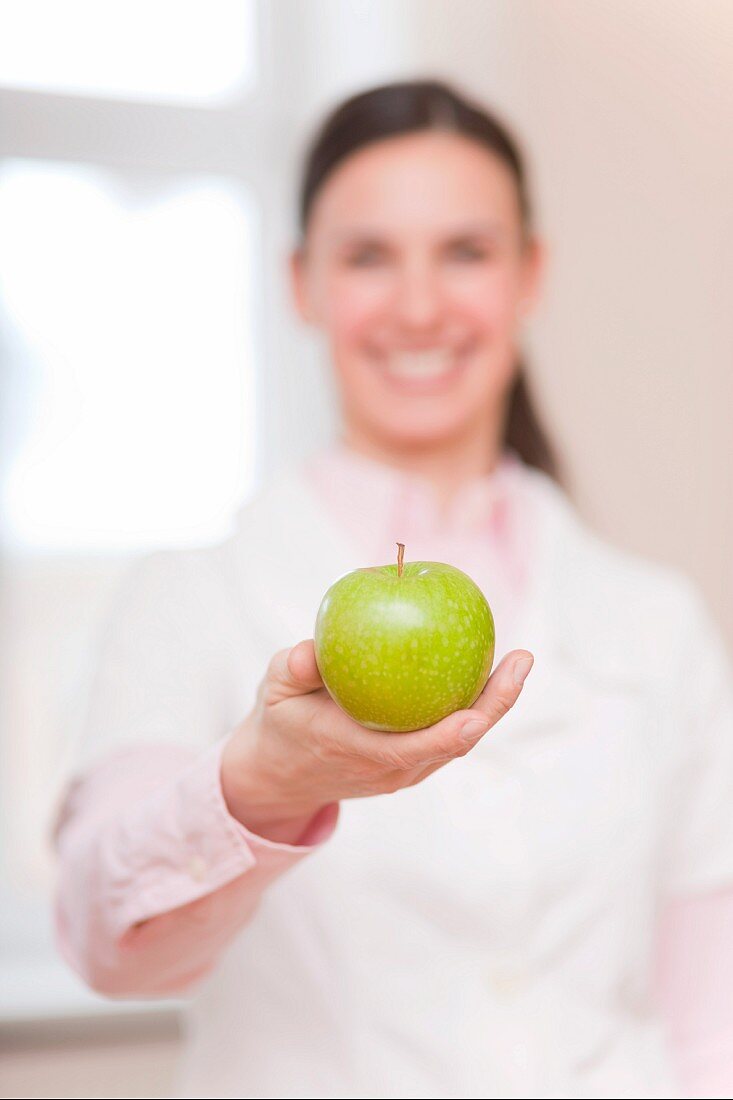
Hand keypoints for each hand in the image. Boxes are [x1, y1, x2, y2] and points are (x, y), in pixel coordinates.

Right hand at [221, 640, 533, 842]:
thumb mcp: (273, 691)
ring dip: (494, 704)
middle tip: (522, 659)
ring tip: (519, 661)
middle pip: (456, 742)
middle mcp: (391, 768)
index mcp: (358, 752)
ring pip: (461, 739)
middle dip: (496, 705)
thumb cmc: (280, 723)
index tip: (480, 710)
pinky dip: (474, 704)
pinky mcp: (411, 760)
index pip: (415, 749)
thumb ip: (291, 670)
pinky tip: (487, 667)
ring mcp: (405, 769)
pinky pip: (451, 733)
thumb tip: (310, 651)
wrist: (283, 773)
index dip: (452, 732)